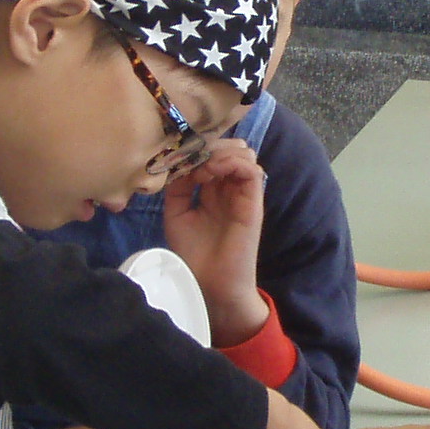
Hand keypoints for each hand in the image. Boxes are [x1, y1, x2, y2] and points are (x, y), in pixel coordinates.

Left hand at [161, 141, 267, 343]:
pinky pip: (252, 170)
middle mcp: (229, 188)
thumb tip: (181, 163)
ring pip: (243, 153)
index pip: (213, 154)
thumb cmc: (195, 254)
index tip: (177, 155)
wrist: (212, 283)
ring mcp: (242, 194)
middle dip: (210, 144)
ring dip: (220, 152)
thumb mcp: (176, 214)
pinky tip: (210, 172)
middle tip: (191, 156)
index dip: (197, 147)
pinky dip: (232, 163)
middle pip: (230, 147)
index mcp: (212, 190)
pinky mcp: (253, 202)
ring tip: (201, 168)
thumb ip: (177, 187)